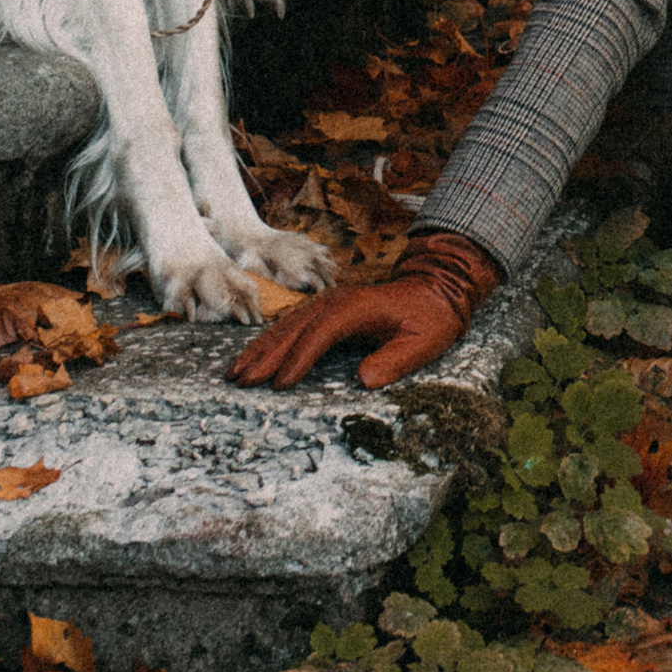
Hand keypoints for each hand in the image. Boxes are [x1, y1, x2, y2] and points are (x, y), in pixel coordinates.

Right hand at [227, 233, 496, 389]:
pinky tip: (254, 356)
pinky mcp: (326, 308)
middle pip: (294, 328)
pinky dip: (269, 340)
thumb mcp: (425, 342)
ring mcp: (328, 302)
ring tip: (235, 373)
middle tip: (241, 382)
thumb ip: (396, 360)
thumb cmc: (432, 318)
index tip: (280, 384)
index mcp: (358, 308)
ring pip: (286, 325)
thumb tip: (364, 380)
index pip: (321, 333)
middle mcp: (337, 301)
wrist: (436, 287)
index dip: (299, 358)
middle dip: (266, 356)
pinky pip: (292, 325)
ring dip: (259, 348)